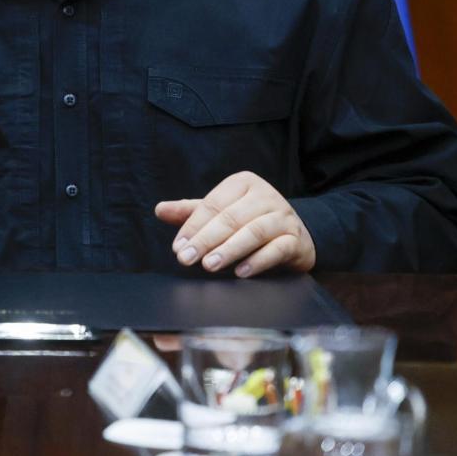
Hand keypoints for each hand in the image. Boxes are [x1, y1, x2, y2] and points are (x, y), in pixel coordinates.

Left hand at [154, 170, 315, 277]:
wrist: (296, 234)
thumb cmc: (250, 220)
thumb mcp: (221, 212)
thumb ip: (191, 211)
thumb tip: (159, 210)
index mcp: (243, 183)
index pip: (213, 205)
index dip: (193, 226)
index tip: (178, 247)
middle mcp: (266, 196)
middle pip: (230, 218)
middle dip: (205, 240)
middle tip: (186, 259)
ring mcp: (284, 217)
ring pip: (254, 232)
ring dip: (229, 250)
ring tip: (209, 265)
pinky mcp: (297, 239)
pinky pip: (277, 249)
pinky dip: (258, 261)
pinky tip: (240, 272)